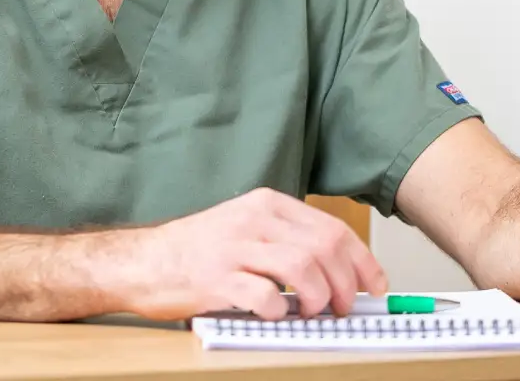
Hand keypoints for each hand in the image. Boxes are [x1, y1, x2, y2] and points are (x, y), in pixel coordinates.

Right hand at [107, 188, 386, 320]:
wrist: (144, 261)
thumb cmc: (197, 251)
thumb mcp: (247, 228)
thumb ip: (288, 240)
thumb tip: (340, 271)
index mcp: (266, 205)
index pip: (332, 229)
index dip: (362, 262)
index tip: (375, 285)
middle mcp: (253, 220)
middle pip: (324, 249)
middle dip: (344, 285)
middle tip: (341, 308)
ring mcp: (234, 248)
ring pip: (302, 268)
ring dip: (316, 298)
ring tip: (310, 312)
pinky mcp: (216, 278)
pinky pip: (264, 296)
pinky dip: (279, 311)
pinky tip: (274, 314)